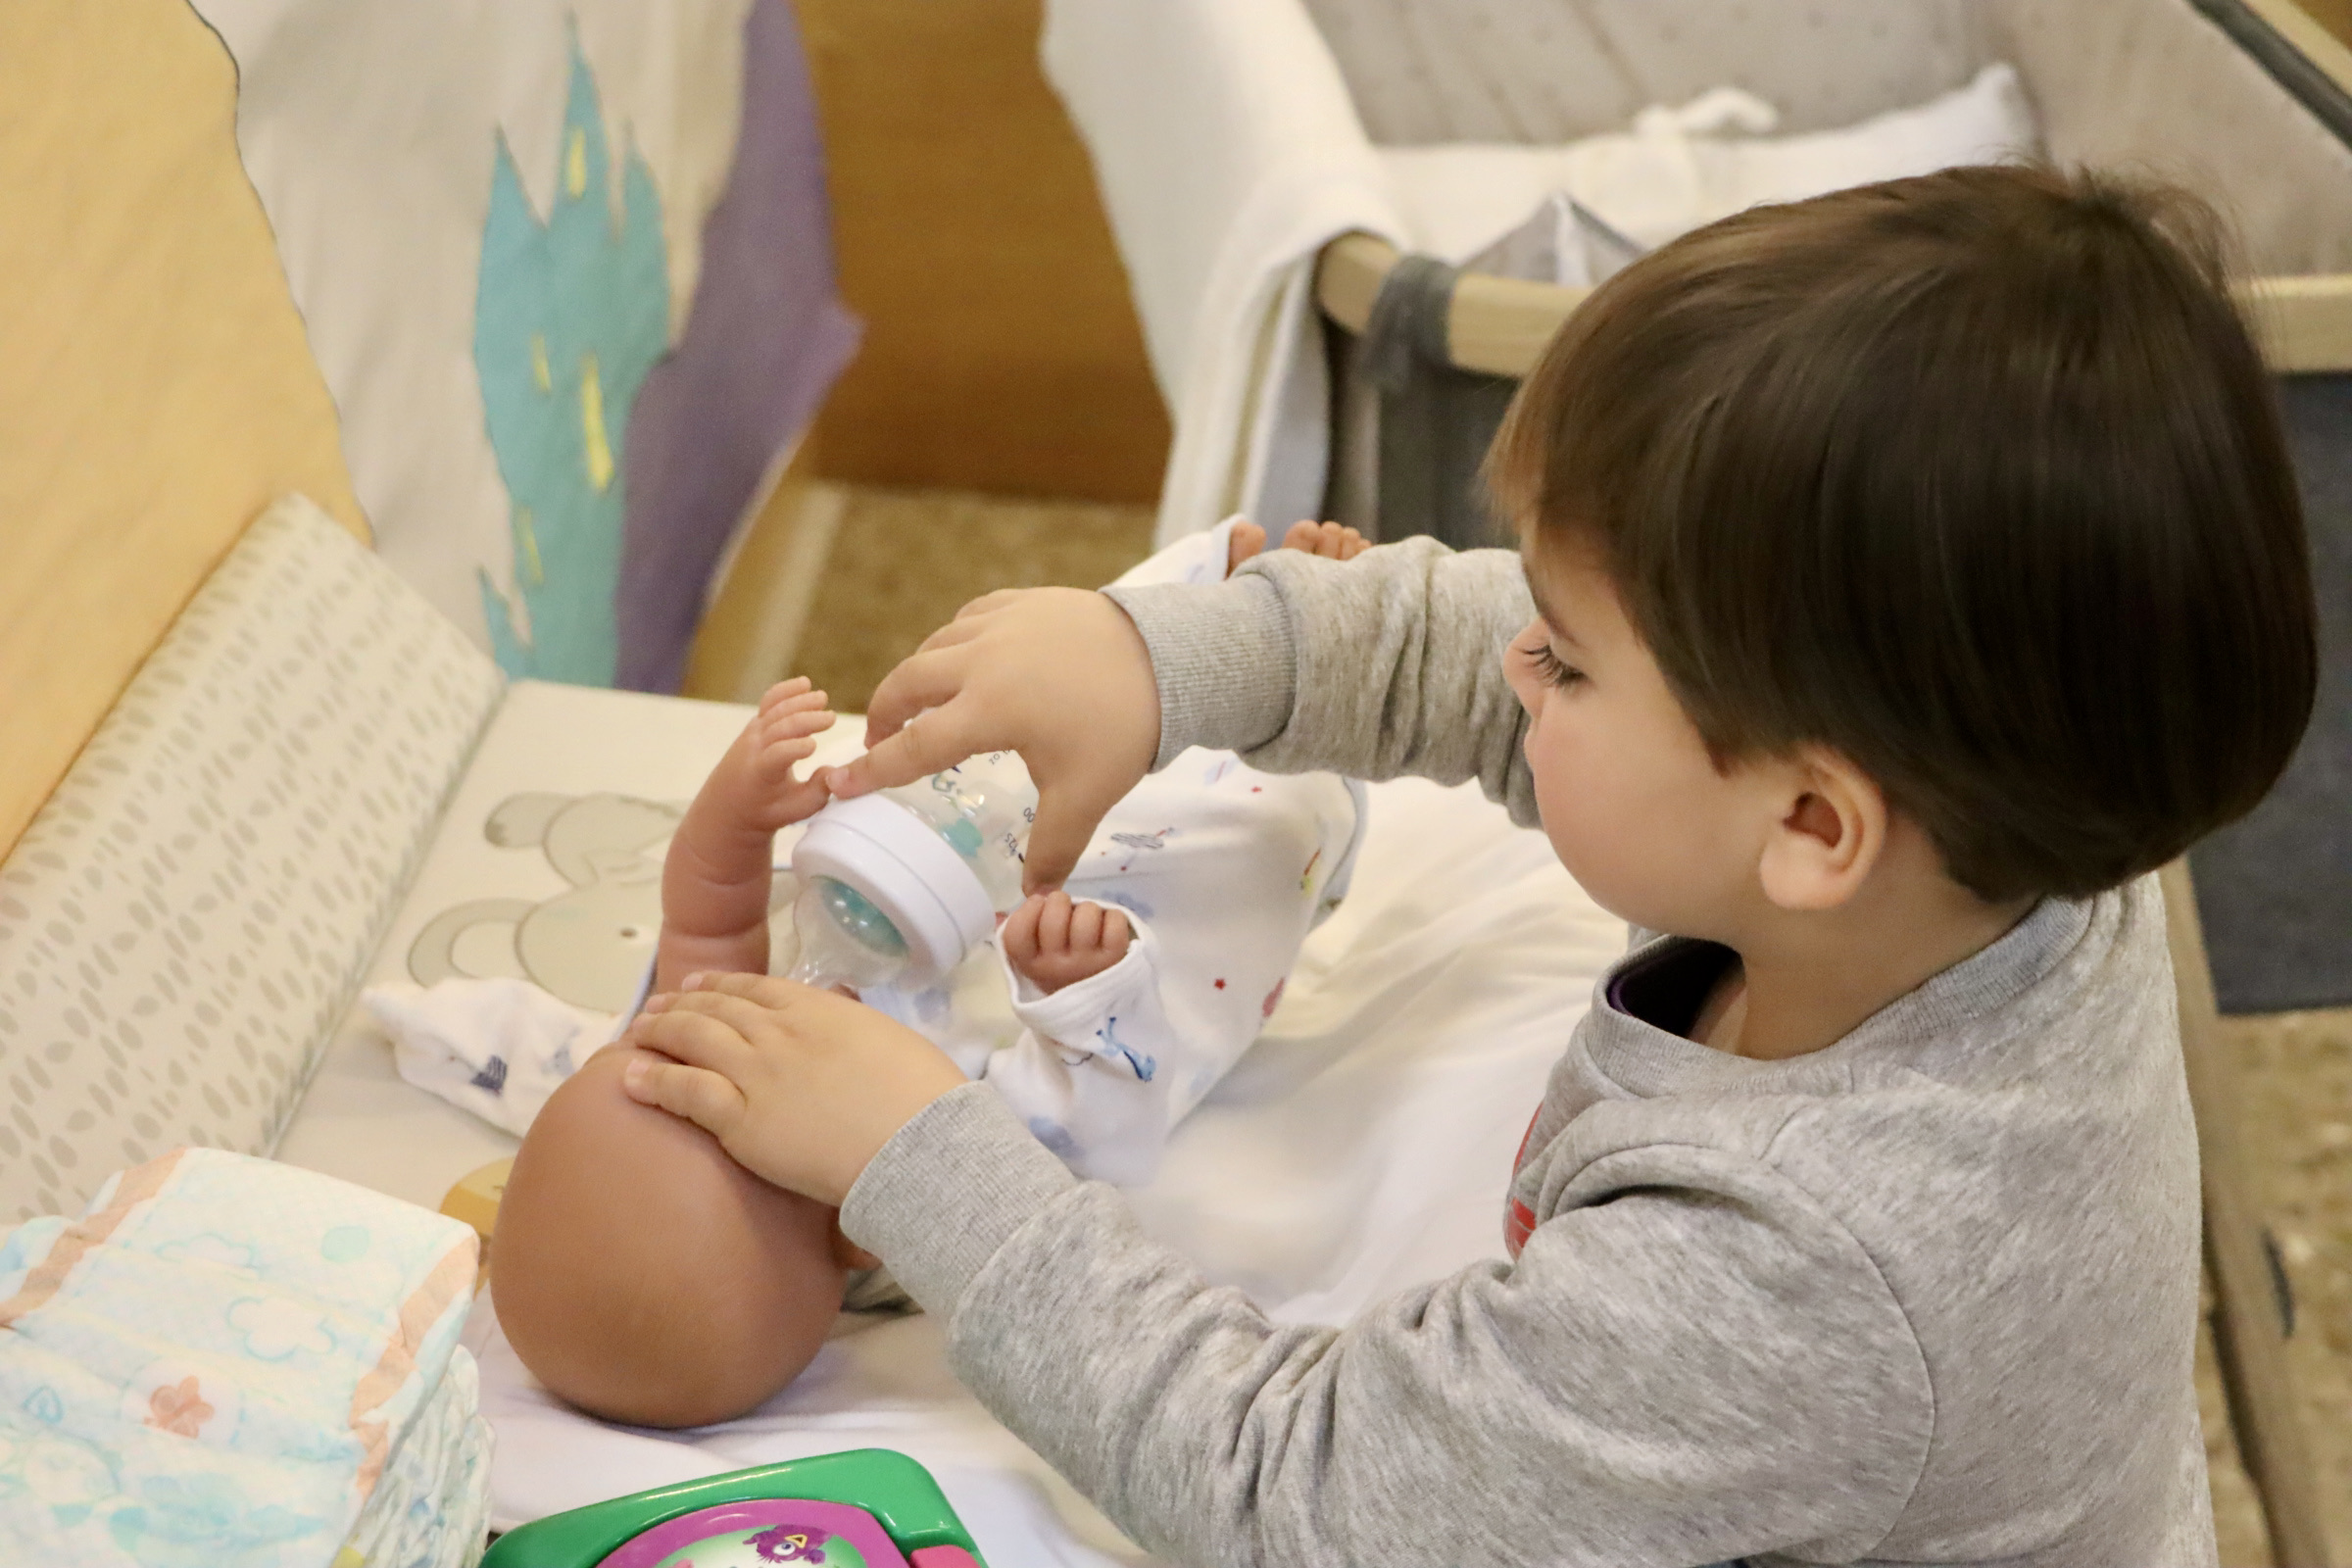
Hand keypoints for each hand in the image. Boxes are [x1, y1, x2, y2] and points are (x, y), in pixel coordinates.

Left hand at [619, 973, 967, 1205]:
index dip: (723, 985)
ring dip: (661, 1032)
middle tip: (659, 1004)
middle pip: (718, 1008)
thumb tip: (843, 1031)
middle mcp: (780, 1030)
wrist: (918, 1143)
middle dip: (683, 1004)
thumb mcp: (891, 1041)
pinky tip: (632, 1078)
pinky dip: (655, 1081)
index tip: (702, 986)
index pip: (758, 988)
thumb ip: (853, 1031)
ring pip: (693, 1040)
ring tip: (637, 1032)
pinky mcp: (740, 1119)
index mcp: (821, 1009)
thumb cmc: (924, 1098)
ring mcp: (756, 1072)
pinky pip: (686, 1093)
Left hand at [732, 678, 837, 834]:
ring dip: (798, 701)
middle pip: (778, 727)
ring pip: (774, 711)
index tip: (815, 746)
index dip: (794, 748)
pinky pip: (768, 703)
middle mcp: (753, 749)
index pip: (776, 755)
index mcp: (761, 774)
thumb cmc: (766, 811)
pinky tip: (804, 684)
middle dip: (805, 720)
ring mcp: (752, 734)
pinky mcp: (754, 726)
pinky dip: (785, 691)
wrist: (728, 806)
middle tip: (831, 718)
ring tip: (822, 698)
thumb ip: (817, 793)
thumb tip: (834, 771)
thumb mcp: (795, 812)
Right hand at [821, 588, 1157, 892]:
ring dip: (917, 677)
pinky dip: (953, 643)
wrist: (1170, 656)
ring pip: (934, 647)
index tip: (839, 783)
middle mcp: (981, 660)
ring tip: (920, 704)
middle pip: (907, 685)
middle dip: (883, 714)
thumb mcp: (1086, 795)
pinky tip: (963, 659)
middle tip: (879, 740)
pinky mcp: (1022, 600)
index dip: (873, 768)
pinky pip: (968, 620)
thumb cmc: (1123, 727)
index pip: (914, 746)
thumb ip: (1053, 847)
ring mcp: (1000, 623)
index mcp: (988, 710)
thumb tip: (1034, 896)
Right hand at [1002, 891, 1131, 993]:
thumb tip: (1017, 901)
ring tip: (1087, 922)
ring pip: (1087, 914)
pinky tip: (1107, 927)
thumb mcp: (1033, 955)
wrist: (1094, 1002)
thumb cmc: (1059, 967)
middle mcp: (1056, 966)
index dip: (1030, 908)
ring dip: (1088, 910)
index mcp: (1030, 964)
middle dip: (1060, 902)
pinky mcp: (1115, 958)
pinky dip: (1114, 917)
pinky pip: (1115, 921)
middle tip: (1065, 912)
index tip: (1039, 905)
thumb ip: (1021, 929)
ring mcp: (1087, 963)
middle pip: (1054, 914)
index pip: (1017, 931)